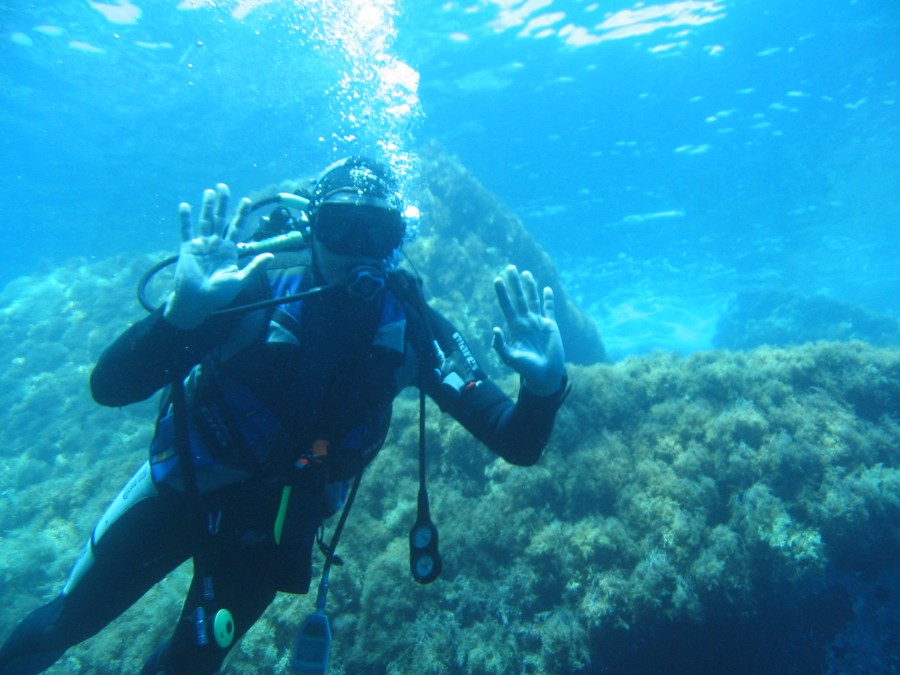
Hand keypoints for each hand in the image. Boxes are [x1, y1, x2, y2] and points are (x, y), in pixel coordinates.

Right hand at [163, 183, 272, 328]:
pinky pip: (186, 231)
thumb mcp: (240, 280)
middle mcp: (216, 244)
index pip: (237, 227)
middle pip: (220, 220)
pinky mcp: (187, 248)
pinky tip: (185, 206)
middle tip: (224, 186)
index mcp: (229, 250)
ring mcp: (201, 245)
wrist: (198, 300)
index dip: (241, 214)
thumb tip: (271, 256)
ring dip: (207, 206)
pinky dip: (185, 219)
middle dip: (223, 204)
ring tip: (210, 191)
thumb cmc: (219, 294)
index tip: (246, 200)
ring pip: (205, 221)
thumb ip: (254, 267)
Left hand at [492, 265, 565, 395]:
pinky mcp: (551, 326)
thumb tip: (495, 329)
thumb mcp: (510, 358)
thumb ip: (501, 345)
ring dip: (529, 287)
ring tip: (525, 273)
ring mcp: (538, 323)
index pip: (507, 306)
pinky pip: (549, 309)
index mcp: (515, 328)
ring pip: (533, 300)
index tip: (497, 279)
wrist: (544, 375)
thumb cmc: (526, 369)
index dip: (502, 293)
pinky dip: (548, 299)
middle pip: (519, 298)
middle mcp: (526, 322)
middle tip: (510, 267)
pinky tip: (546, 289)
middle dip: (514, 283)